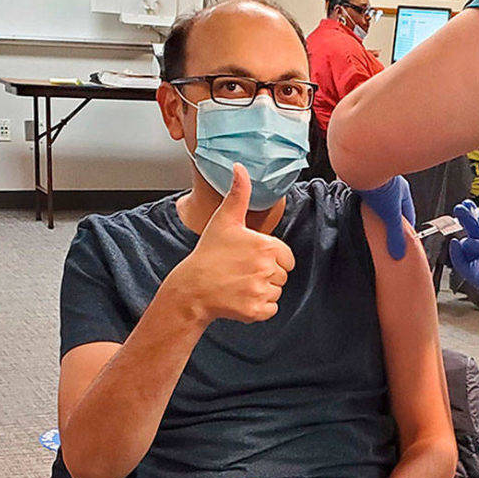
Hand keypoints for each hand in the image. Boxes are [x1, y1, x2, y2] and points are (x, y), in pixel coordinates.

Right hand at [168, 164, 295, 324]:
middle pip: (282, 276)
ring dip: (261, 291)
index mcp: (266, 245)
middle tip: (241, 271)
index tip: (250, 258)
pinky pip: (270, 310)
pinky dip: (258, 308)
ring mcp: (261, 290)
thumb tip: (239, 166)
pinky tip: (240, 298)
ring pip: (276, 293)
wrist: (192, 288)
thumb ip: (239, 193)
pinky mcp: (256, 311)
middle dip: (265, 275)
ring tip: (238, 284)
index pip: (286, 257)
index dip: (270, 258)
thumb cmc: (209, 252)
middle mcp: (267, 268)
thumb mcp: (225, 219)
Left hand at [358, 176, 414, 259]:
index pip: (407, 214)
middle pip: (392, 206)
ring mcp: (376, 180)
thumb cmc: (380, 184)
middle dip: (388, 218)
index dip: (405, 228)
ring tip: (369, 221)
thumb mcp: (390, 215)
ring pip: (378, 198)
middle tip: (384, 231)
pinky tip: (357, 207)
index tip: (403, 238)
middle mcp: (391, 184)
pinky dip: (363, 200)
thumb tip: (398, 253)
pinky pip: (364, 192)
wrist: (362, 164)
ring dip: (374, 209)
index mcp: (403, 192)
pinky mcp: (362, 177)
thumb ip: (394, 235)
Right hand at [449, 199, 478, 310]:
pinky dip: (455, 252)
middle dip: (464, 219)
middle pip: (470, 231)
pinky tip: (456, 242)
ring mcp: (478, 260)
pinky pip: (459, 261)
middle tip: (459, 208)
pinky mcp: (473, 272)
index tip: (467, 204)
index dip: (472, 214)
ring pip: (466, 244)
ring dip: (472, 241)